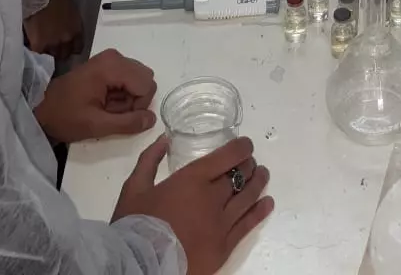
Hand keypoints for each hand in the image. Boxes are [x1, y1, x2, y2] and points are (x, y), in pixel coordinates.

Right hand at [23, 0, 83, 59]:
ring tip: (42, 44)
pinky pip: (38, 53)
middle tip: (53, 46)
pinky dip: (35, 49)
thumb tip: (66, 32)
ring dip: (47, 51)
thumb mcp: (71, 12)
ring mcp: (52, 45)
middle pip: (64, 54)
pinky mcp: (39, 46)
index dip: (71, 47)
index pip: (77, 48)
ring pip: (51, 55)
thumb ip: (70, 25)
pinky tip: (32, 43)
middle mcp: (67, 41)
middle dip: (60, 51)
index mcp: (76, 31)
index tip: (67, 45)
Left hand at [34, 48, 156, 142]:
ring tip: (106, 108)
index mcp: (112, 66)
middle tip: (111, 112)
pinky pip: (128, 78)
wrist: (40, 109)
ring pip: (138, 79)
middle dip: (134, 100)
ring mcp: (111, 58)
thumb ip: (127, 123)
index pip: (146, 85)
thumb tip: (152, 119)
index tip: (118, 117)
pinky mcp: (107, 64)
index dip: (138, 106)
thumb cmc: (65, 117)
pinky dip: (122, 93)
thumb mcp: (96, 125)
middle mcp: (115, 56)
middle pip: (145, 79)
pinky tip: (104, 101)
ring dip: (128, 98)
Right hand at [113, 136, 273, 274]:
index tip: (247, 145)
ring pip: (248, 197)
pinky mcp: (223, 248)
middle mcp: (212, 198)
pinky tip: (267, 203)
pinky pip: (247, 225)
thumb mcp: (133, 189)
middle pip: (240, 175)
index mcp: (192, 179)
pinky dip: (260, 211)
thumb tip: (163, 139)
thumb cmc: (134, 226)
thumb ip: (149, 160)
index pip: (227, 156)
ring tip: (263, 175)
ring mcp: (220, 224)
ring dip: (258, 183)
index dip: (242, 147)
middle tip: (250, 162)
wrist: (137, 269)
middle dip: (248, 165)